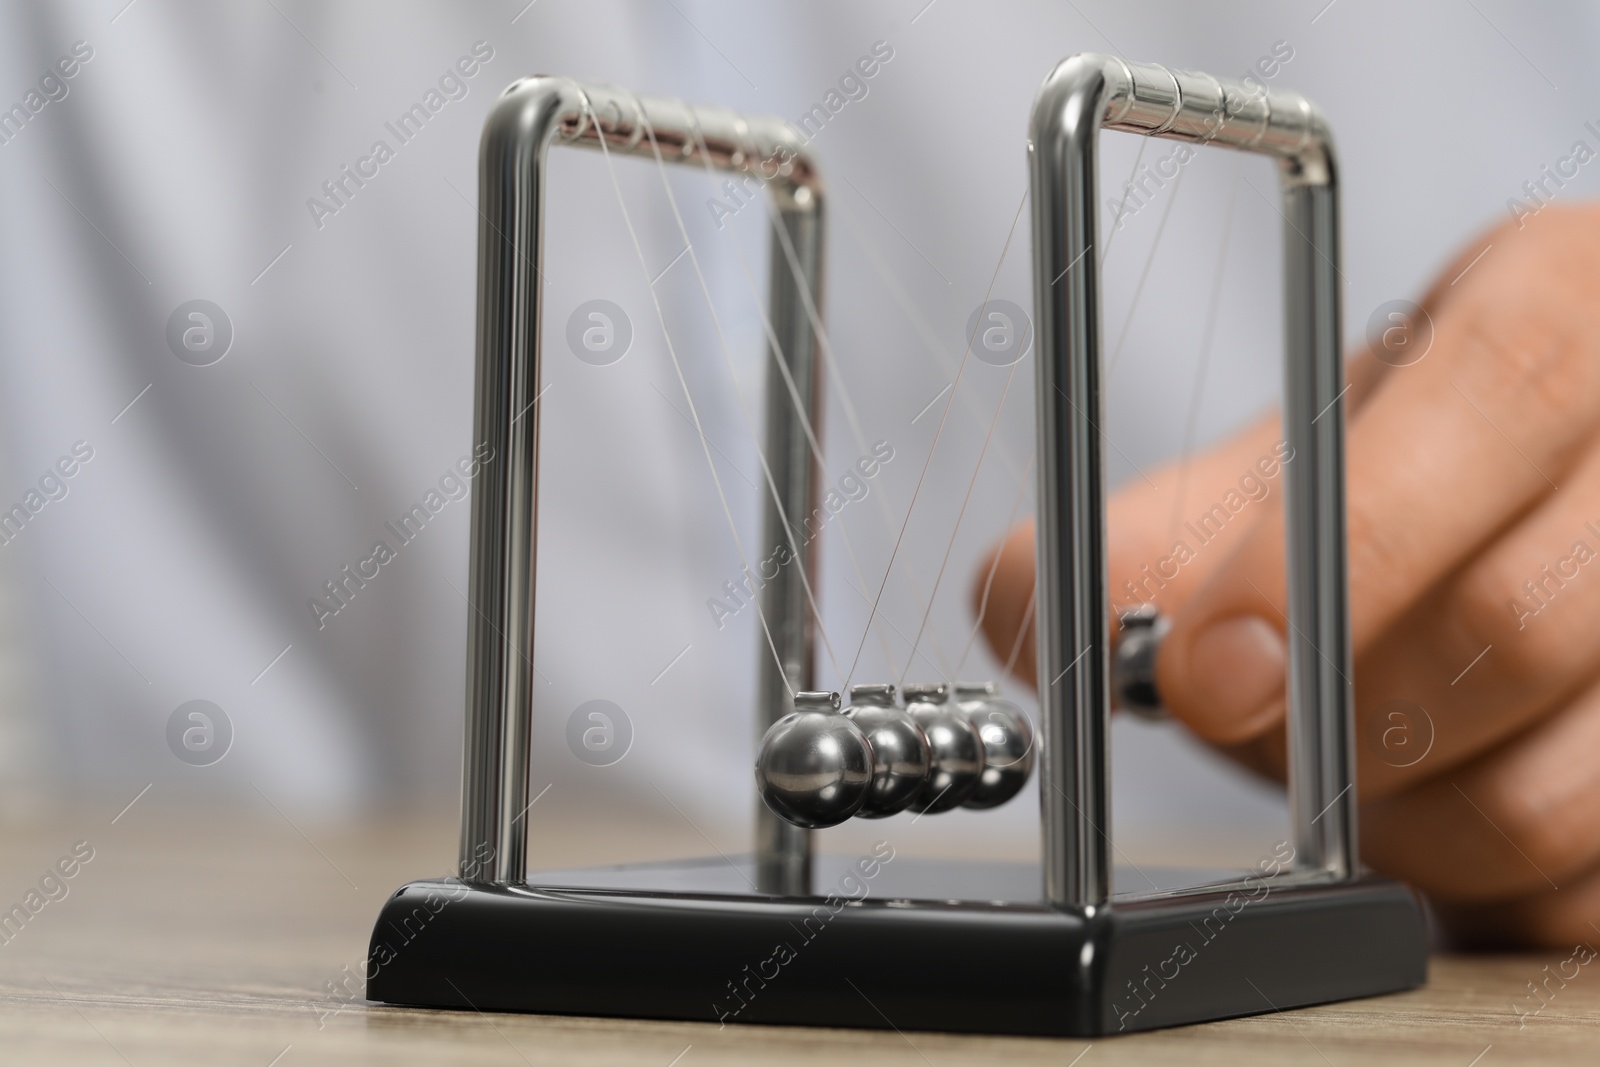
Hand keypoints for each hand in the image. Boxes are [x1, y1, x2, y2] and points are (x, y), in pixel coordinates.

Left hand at [977, 204, 1599, 947]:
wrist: (1542, 502)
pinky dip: (1457, 887)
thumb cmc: (1415, 468)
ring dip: (1387, 820)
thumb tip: (1028, 601)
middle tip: (1239, 712)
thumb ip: (1158, 519)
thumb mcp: (1296, 447)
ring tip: (1337, 761)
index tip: (1202, 664)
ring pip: (1547, 795)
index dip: (1340, 541)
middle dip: (1328, 716)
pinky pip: (1569, 897)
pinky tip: (1419, 808)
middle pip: (1515, 622)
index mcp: (1563, 312)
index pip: (1499, 392)